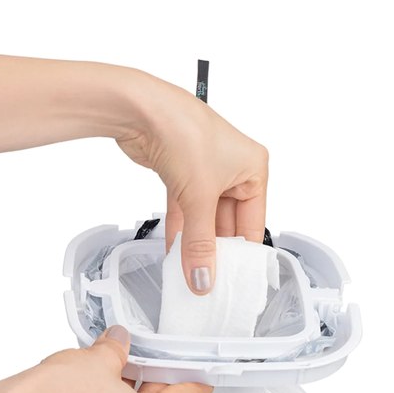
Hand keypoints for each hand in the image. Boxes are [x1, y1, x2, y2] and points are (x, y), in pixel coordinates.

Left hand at [115, 77, 268, 295]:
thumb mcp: (199, 197)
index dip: (243, 254)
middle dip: (216, 252)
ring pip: (204, 220)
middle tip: (209, 283)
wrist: (140, 109)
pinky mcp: (181, 176)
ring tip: (191, 276)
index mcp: (253, 168)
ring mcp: (205, 173)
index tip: (233, 282)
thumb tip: (203, 279)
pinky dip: (180, 233)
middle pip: (228, 224)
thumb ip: (199, 244)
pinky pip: (186, 213)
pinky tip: (175, 256)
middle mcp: (233, 170)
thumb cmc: (183, 130)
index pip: (253, 223)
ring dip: (195, 246)